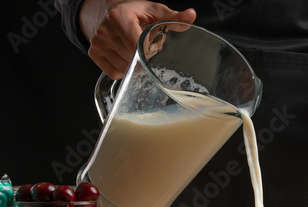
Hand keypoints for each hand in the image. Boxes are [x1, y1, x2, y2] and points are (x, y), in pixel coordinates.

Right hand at [80, 0, 195, 78]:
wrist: (107, 10)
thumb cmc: (134, 12)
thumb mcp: (154, 11)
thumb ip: (174, 17)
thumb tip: (191, 15)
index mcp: (119, 17)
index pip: (136, 46)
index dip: (149, 51)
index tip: (154, 47)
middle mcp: (104, 30)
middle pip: (131, 59)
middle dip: (143, 57)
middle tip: (144, 46)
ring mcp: (97, 43)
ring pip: (124, 68)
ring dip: (134, 64)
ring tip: (133, 49)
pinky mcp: (94, 53)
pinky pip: (114, 73)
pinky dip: (124, 69)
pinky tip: (125, 56)